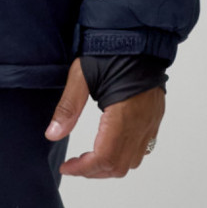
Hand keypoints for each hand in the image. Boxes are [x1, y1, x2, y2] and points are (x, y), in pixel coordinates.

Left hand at [44, 58, 164, 178]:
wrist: (140, 36)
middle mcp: (141, 124)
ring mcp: (150, 122)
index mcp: (123, 115)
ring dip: (109, 166)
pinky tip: (109, 144)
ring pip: (132, 161)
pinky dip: (123, 155)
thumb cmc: (110, 51)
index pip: (104, 158)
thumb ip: (68, 107)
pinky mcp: (154, 117)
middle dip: (94, 171)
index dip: (83, 169)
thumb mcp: (81, 75)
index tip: (66, 168)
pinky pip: (142, 148)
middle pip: (118, 166)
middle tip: (74, 164)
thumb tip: (52, 134)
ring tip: (89, 157)